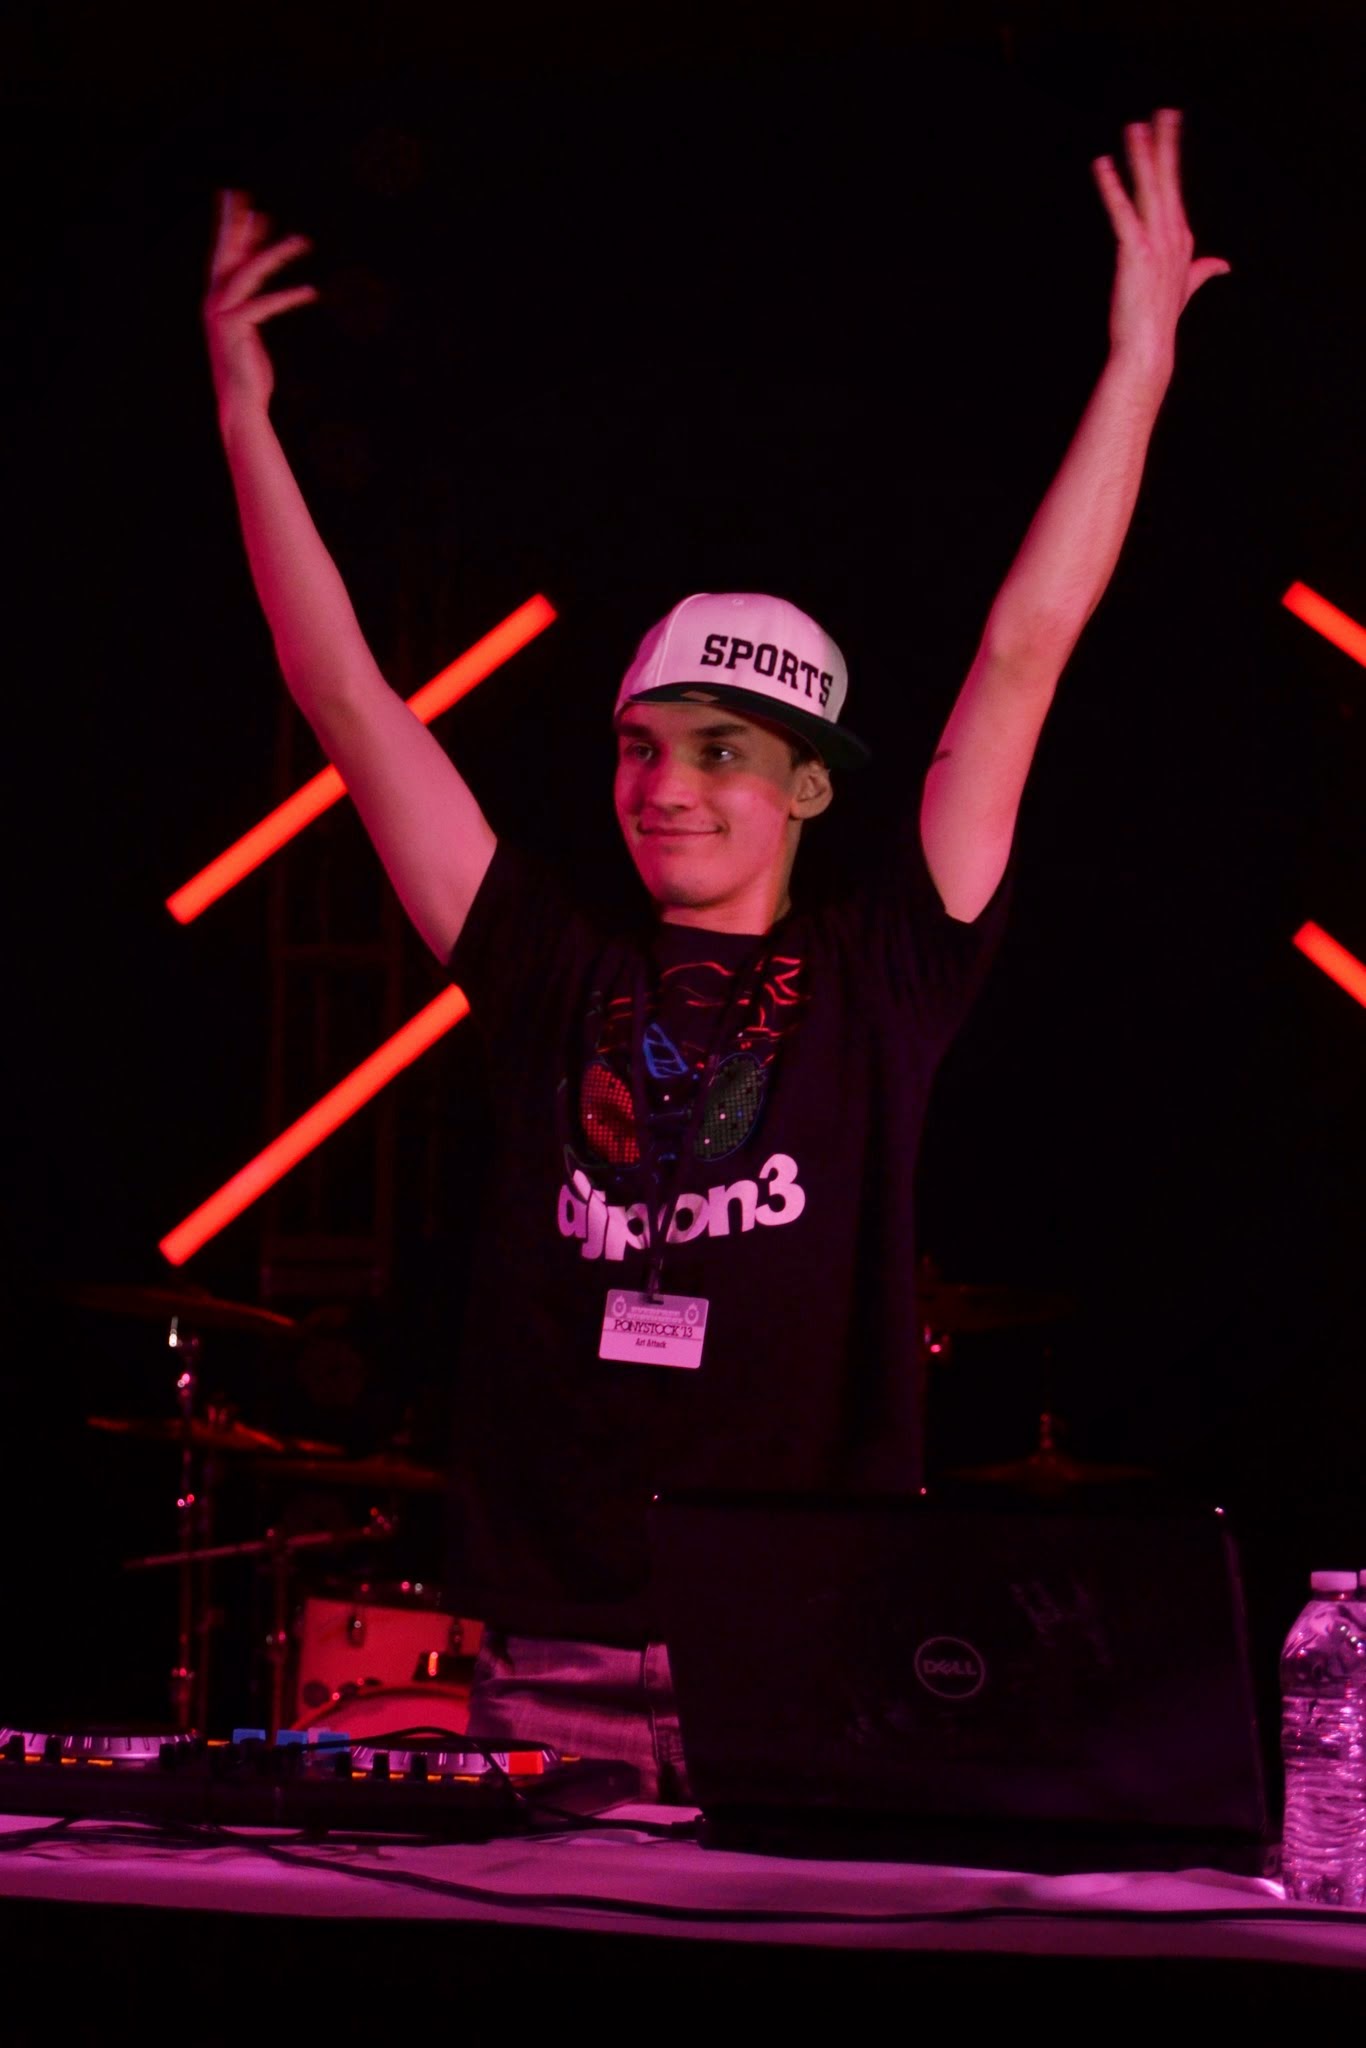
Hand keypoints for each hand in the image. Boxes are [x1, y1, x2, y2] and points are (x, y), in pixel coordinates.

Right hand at [204, 189, 317, 416]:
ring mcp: (221, 314)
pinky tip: (310, 292)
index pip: (228, 258)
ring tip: (301, 241)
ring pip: (248, 273)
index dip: (241, 232)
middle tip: (243, 194)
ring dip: (274, 253)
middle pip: (225, 253)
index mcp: (218, 301)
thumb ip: (255, 302)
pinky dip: (287, 297)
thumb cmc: (250, 371)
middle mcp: (214, 302)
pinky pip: (264, 305)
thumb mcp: (252, 329)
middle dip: (234, 222)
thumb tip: (262, 283)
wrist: (240, 403)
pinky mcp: (235, 329)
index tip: (254, 209)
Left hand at [1092, 109, 1229, 381]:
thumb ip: (1202, 271)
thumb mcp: (1184, 289)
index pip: (1175, 190)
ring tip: (1135, 126)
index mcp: (1181, 239)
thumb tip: (1224, 264)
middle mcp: (1173, 235)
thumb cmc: (1158, 321)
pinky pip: (1121, 211)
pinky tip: (1103, 165)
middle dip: (1165, 144)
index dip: (1171, 159)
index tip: (1167, 129)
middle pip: (1168, 180)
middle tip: (1162, 111)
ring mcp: (1156, 242)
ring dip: (1142, 155)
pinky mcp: (1135, 252)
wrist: (1148, 348)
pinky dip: (1112, 187)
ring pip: (1149, 188)